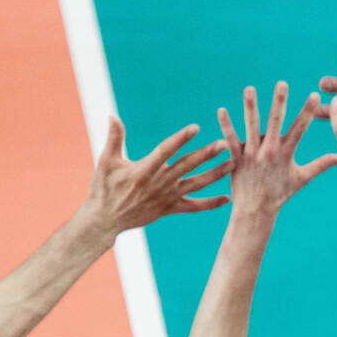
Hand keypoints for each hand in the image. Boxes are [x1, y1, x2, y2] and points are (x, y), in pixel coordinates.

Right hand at [81, 118, 230, 233]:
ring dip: (215, 174)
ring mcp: (166, 197)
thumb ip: (114, 138)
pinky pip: (194, 207)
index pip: (165, 151)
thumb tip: (112, 115)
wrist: (105, 220)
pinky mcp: (169, 208)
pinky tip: (227, 199)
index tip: (195, 128)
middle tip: (224, 142)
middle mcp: (158, 183)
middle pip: (186, 166)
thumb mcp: (105, 162)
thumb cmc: (103, 189)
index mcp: (143, 170)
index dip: (180, 139)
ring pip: (195, 184)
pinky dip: (211, 203)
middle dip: (206, 154)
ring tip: (233, 163)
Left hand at [216, 83, 336, 217]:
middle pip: (275, 122)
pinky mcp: (237, 159)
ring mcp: (252, 154)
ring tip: (250, 89)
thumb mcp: (301, 179)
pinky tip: (221, 110)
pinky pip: (230, 140)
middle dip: (279, 102)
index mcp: (286, 153)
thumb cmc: (280, 194)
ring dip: (250, 107)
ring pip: (251, 126)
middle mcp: (270, 151)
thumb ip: (320, 165)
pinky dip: (226, 126)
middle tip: (282, 83)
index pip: (300, 128)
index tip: (314, 94)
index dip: (308, 111)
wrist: (256, 211)